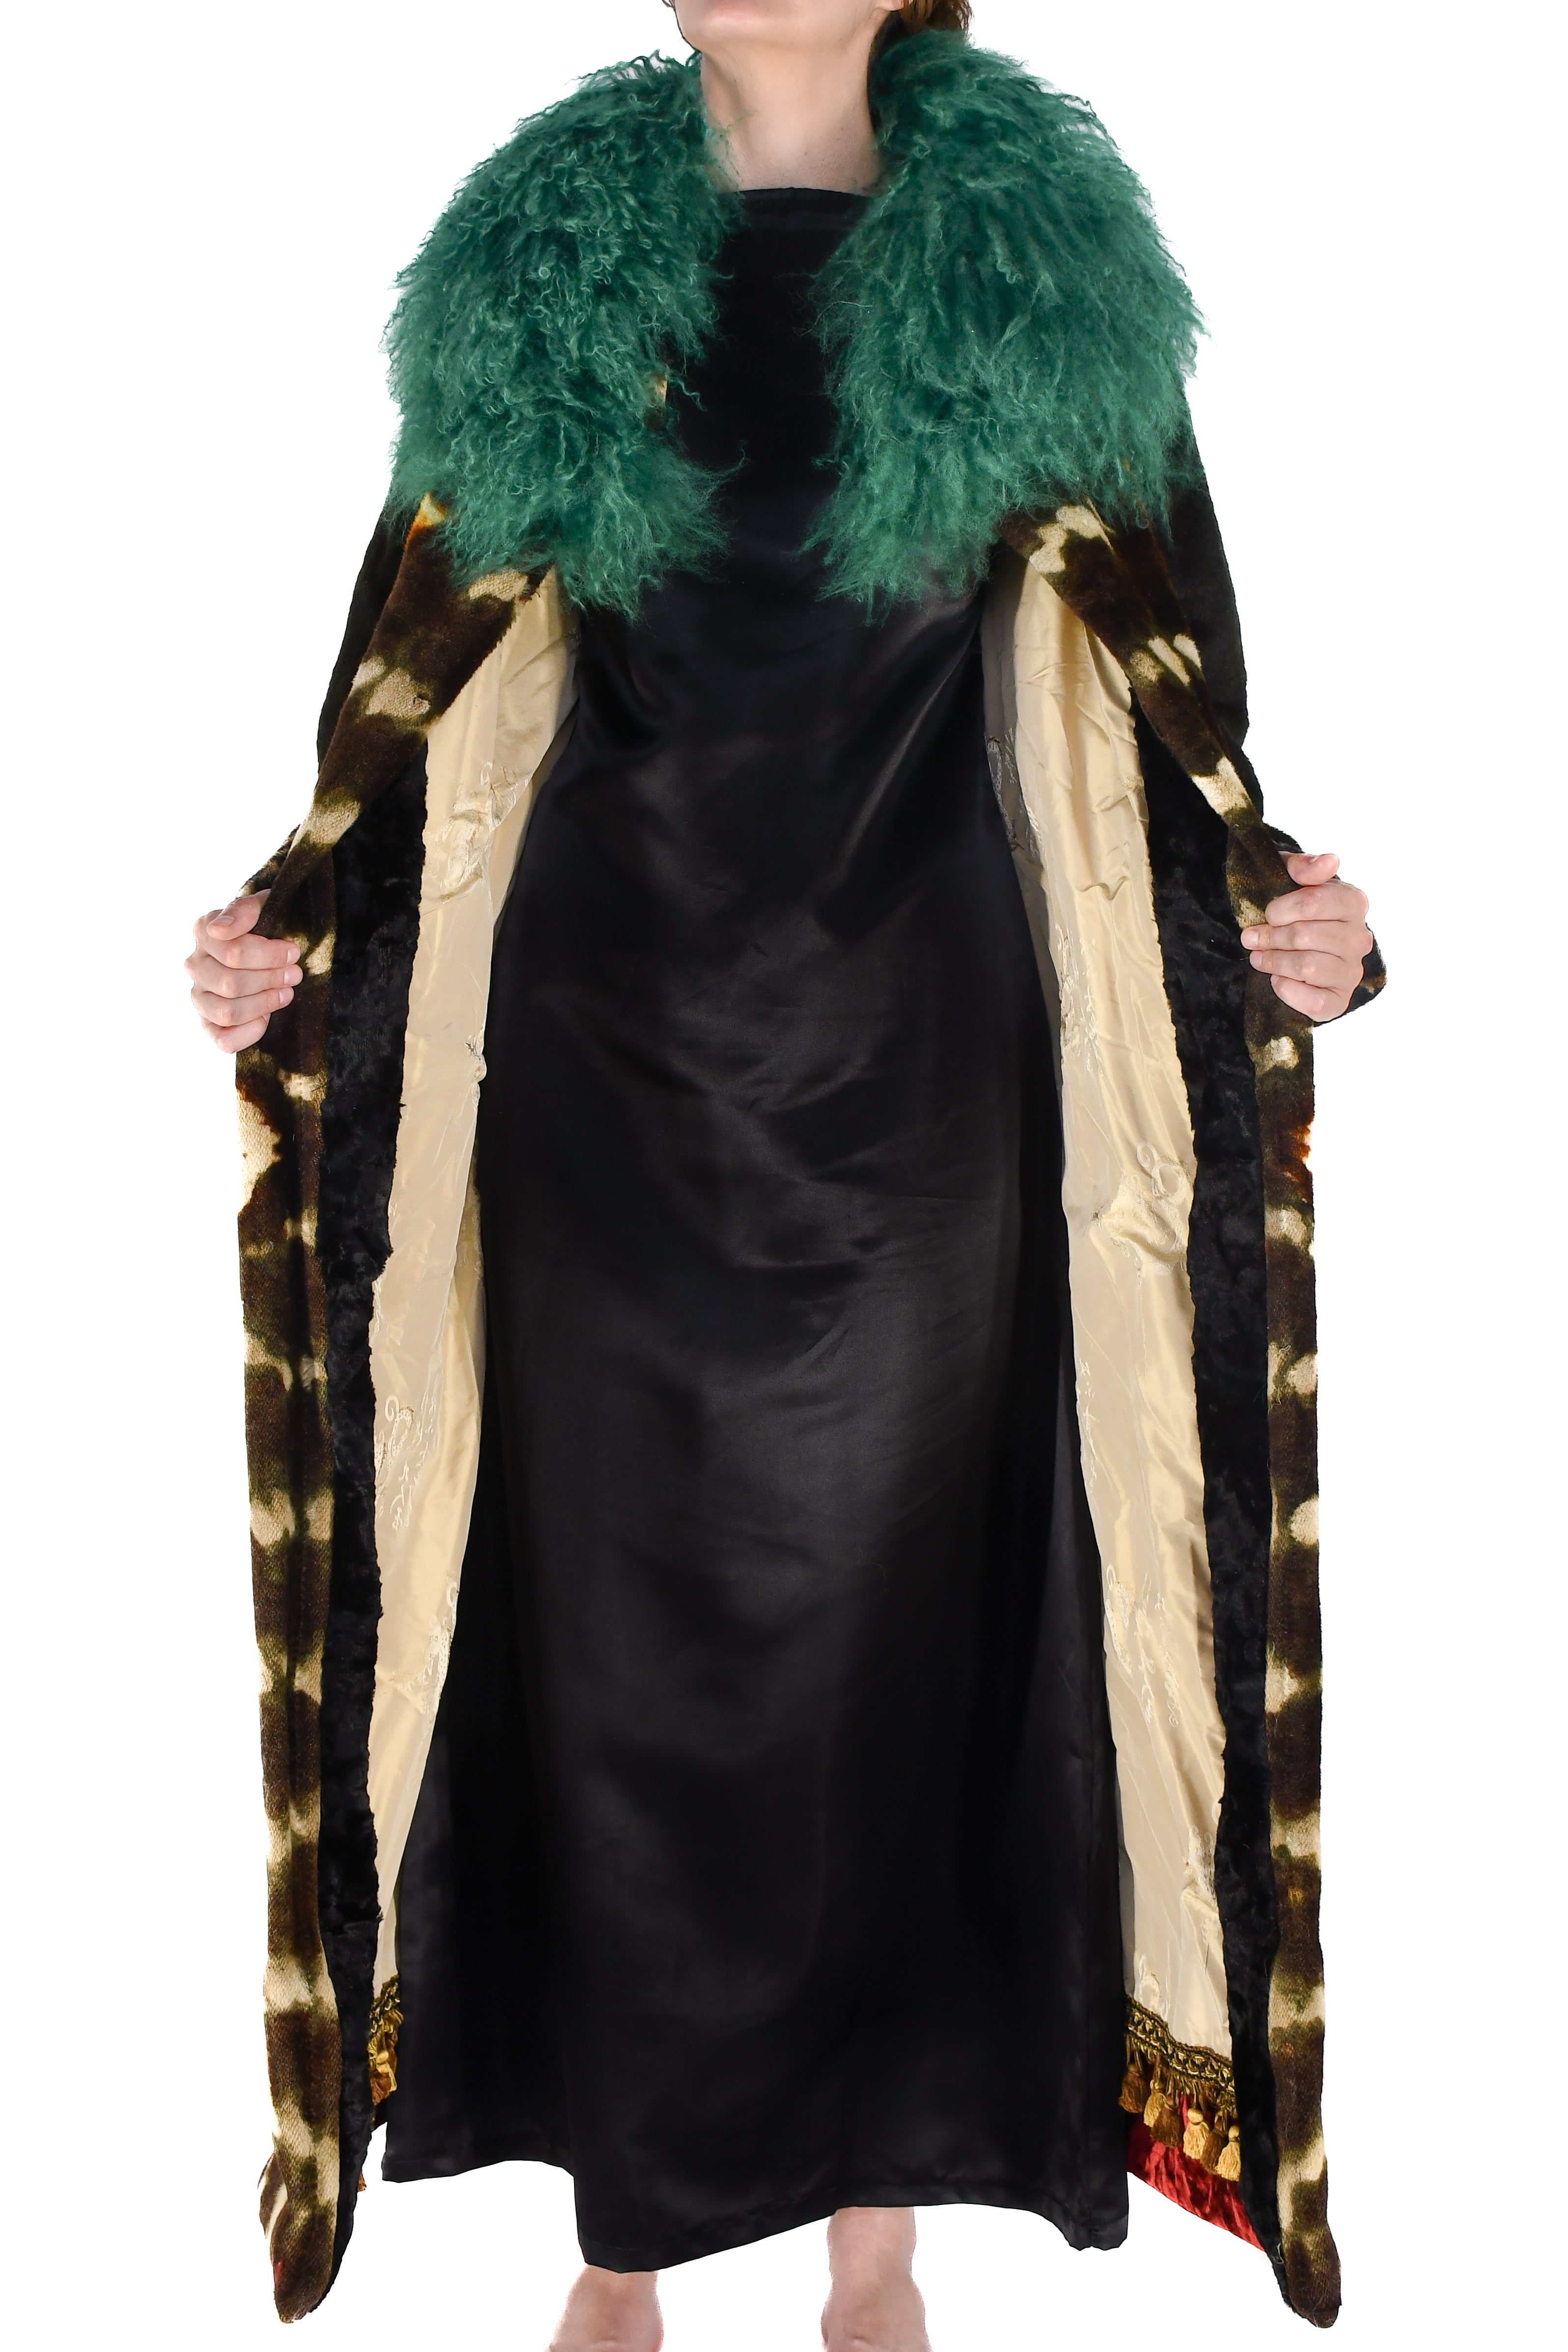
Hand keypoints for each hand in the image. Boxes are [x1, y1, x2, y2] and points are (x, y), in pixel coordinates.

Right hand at [186, 891, 302, 1052]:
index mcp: (204, 932)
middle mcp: (195, 965)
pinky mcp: (209, 1024)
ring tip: (286, 993)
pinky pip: (224, 1040)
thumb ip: (244, 910)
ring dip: (264, 1004)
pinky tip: (267, 1017)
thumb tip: (220, 929)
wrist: (270, 945)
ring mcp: (199, 997)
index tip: (293, 952)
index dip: (269, 955)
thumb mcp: (262, 907)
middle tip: (295, 974)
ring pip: (228, 1012)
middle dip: (271, 980)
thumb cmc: (266, 926)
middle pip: (231, 983)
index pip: (233, 952)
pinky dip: (250, 1031)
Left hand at [1239, 852, 1373, 1022]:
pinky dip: (1288, 990)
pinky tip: (1277, 980)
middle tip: (1251, 938)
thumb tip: (1330, 860)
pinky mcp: (1339, 1001)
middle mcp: (1360, 937)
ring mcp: (1352, 971)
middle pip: (1304, 935)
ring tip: (1259, 957)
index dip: (1280, 909)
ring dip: (1274, 962)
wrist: (1296, 949)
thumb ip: (1305, 866)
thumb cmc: (1294, 909)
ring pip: (1307, 966)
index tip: (1266, 914)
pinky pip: (1314, 1001)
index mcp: (1353, 902)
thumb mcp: (1292, 879)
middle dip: (1270, 937)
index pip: (1313, 901)